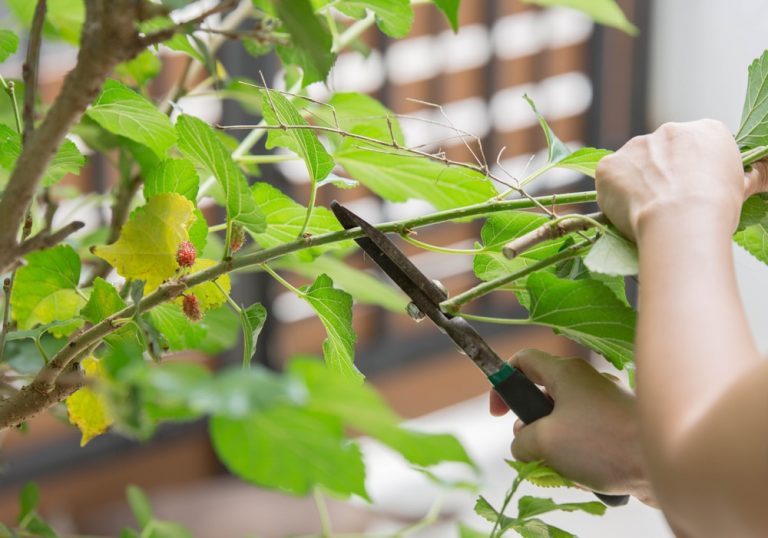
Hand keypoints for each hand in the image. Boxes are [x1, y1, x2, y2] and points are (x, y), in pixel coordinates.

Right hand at [490, 349, 654, 503]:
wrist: (665, 463)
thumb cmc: (603, 443)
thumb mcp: (544, 441)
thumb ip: (520, 439)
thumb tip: (523, 444)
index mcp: (565, 373)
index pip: (522, 361)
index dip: (502, 383)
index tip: (498, 412)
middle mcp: (586, 384)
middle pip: (542, 399)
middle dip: (531, 429)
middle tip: (533, 449)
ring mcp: (604, 407)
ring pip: (563, 426)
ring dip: (556, 451)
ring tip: (565, 470)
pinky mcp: (619, 431)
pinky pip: (586, 442)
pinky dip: (580, 461)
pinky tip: (587, 479)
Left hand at [595, 119, 767, 240]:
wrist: (681, 220)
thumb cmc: (716, 209)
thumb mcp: (742, 189)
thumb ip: (750, 176)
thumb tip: (764, 174)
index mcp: (706, 131)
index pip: (694, 146)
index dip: (689, 172)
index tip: (689, 192)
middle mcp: (669, 130)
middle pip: (660, 153)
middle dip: (660, 175)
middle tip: (666, 206)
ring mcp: (636, 145)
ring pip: (632, 165)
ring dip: (636, 183)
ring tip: (646, 212)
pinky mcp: (609, 165)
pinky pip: (609, 179)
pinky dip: (613, 194)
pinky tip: (626, 212)